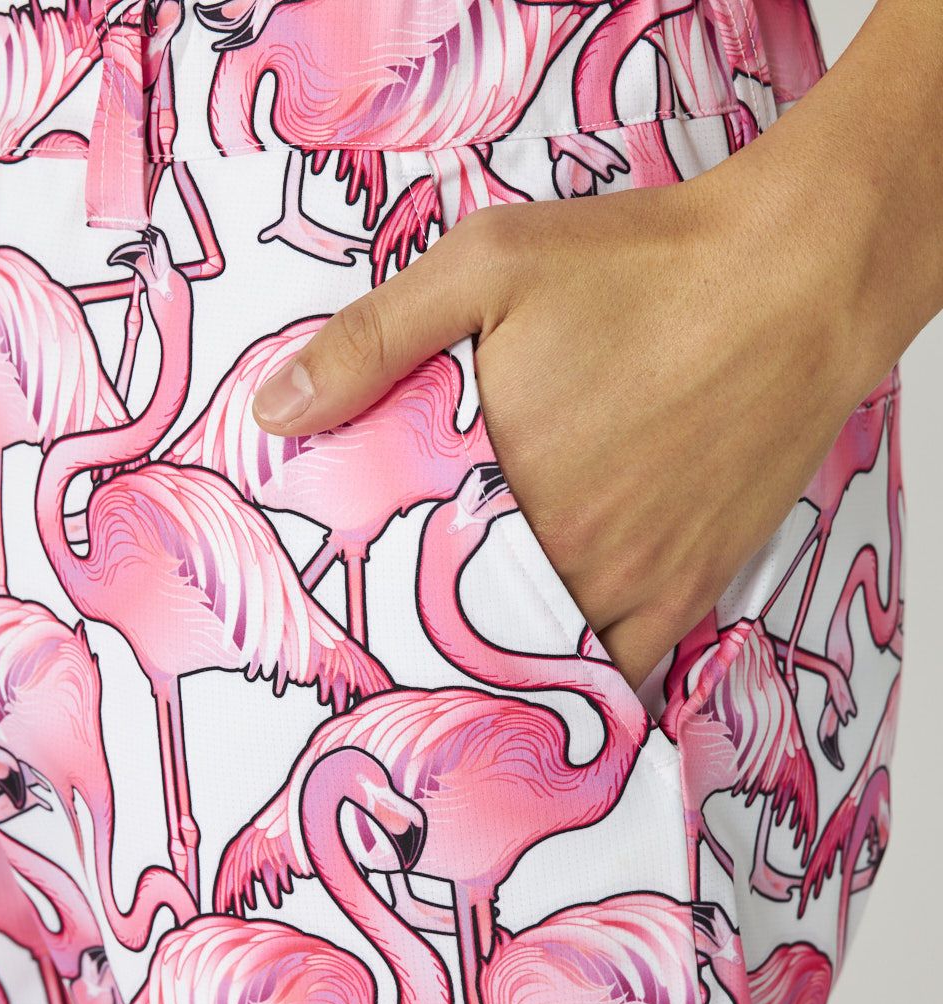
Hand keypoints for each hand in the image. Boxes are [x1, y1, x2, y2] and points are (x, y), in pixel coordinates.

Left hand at [249, 151, 897, 693]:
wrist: (792, 284)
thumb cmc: (640, 269)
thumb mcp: (487, 266)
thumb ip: (374, 340)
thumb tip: (274, 412)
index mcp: (500, 487)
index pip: (404, 581)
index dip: (367, 605)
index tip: (338, 621)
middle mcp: (563, 553)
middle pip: (469, 631)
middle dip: (426, 639)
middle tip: (388, 651)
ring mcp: (632, 581)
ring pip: (542, 660)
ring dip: (500, 664)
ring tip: (461, 667)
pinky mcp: (690, 585)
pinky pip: (623, 666)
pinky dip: (582, 674)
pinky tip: (552, 671)